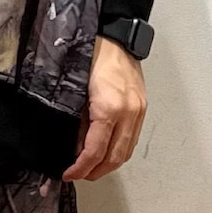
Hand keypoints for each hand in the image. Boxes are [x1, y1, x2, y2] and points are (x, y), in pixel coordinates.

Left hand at [61, 36, 147, 181]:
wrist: (118, 37)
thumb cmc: (94, 56)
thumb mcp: (76, 92)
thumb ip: (77, 124)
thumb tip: (74, 149)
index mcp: (110, 108)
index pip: (95, 152)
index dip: (80, 168)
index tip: (69, 174)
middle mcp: (128, 113)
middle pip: (113, 159)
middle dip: (95, 172)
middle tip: (79, 174)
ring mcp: (138, 112)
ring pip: (125, 153)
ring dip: (108, 165)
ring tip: (91, 167)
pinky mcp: (142, 110)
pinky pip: (131, 141)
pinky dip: (118, 152)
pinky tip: (105, 152)